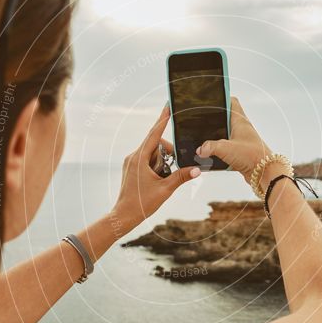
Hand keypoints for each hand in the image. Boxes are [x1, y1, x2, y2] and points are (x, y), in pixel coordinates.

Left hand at [110, 105, 199, 233]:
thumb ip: (181, 176)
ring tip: (161, 180)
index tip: (168, 106)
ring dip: (162, 163)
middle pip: (157, 145)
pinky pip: (147, 160)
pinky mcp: (131, 168)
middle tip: (172, 170)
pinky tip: (157, 180)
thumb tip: (197, 169)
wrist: (123, 216)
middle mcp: (133, 156)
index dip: (163, 119)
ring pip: (153, 154)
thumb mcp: (165, 189)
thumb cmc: (142, 204)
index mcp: (139, 158)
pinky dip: (156, 167)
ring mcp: (131, 162)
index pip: (154, 134)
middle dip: (168, 154)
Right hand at [196, 97, 280, 186]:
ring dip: (216, 138)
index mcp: (240, 121)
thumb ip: (210, 147)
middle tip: (203, 121)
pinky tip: (211, 155)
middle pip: (226, 119)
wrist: (265, 174)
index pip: (232, 102)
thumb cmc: (254, 156)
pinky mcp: (240, 153)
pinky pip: (227, 148)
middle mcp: (241, 129)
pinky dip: (219, 151)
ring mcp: (241, 141)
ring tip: (204, 139)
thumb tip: (200, 149)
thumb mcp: (226, 148)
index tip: (211, 99)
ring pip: (225, 134)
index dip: (222, 98)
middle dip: (214, 121)